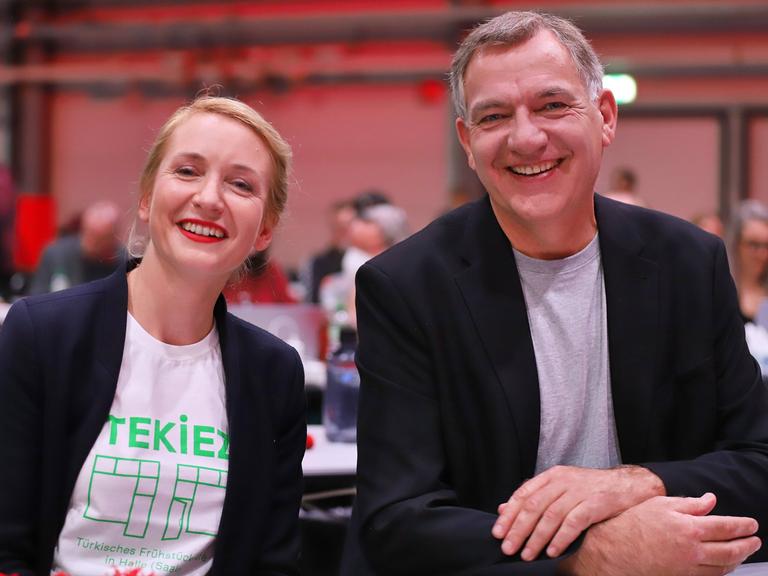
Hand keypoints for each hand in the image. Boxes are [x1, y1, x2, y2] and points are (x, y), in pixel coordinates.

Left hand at [493, 465, 664, 559]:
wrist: (630, 485)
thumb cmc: (592, 489)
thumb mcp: (561, 487)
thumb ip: (534, 497)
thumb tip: (503, 508)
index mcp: (552, 476)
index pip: (524, 494)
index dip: (509, 514)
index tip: (498, 532)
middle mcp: (564, 481)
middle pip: (534, 506)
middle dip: (519, 529)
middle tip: (508, 548)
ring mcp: (580, 491)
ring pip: (552, 515)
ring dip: (537, 537)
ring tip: (527, 555)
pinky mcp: (596, 503)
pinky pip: (574, 522)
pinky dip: (561, 537)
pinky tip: (553, 551)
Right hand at [559, 493, 760, 575]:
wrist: (610, 550)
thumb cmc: (630, 524)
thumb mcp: (659, 505)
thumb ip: (689, 504)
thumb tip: (710, 501)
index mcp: (688, 528)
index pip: (726, 527)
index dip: (742, 526)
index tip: (752, 524)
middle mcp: (692, 551)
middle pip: (730, 550)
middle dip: (747, 545)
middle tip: (755, 540)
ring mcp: (687, 568)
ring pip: (722, 567)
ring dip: (737, 559)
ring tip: (743, 553)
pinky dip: (722, 571)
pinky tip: (723, 566)